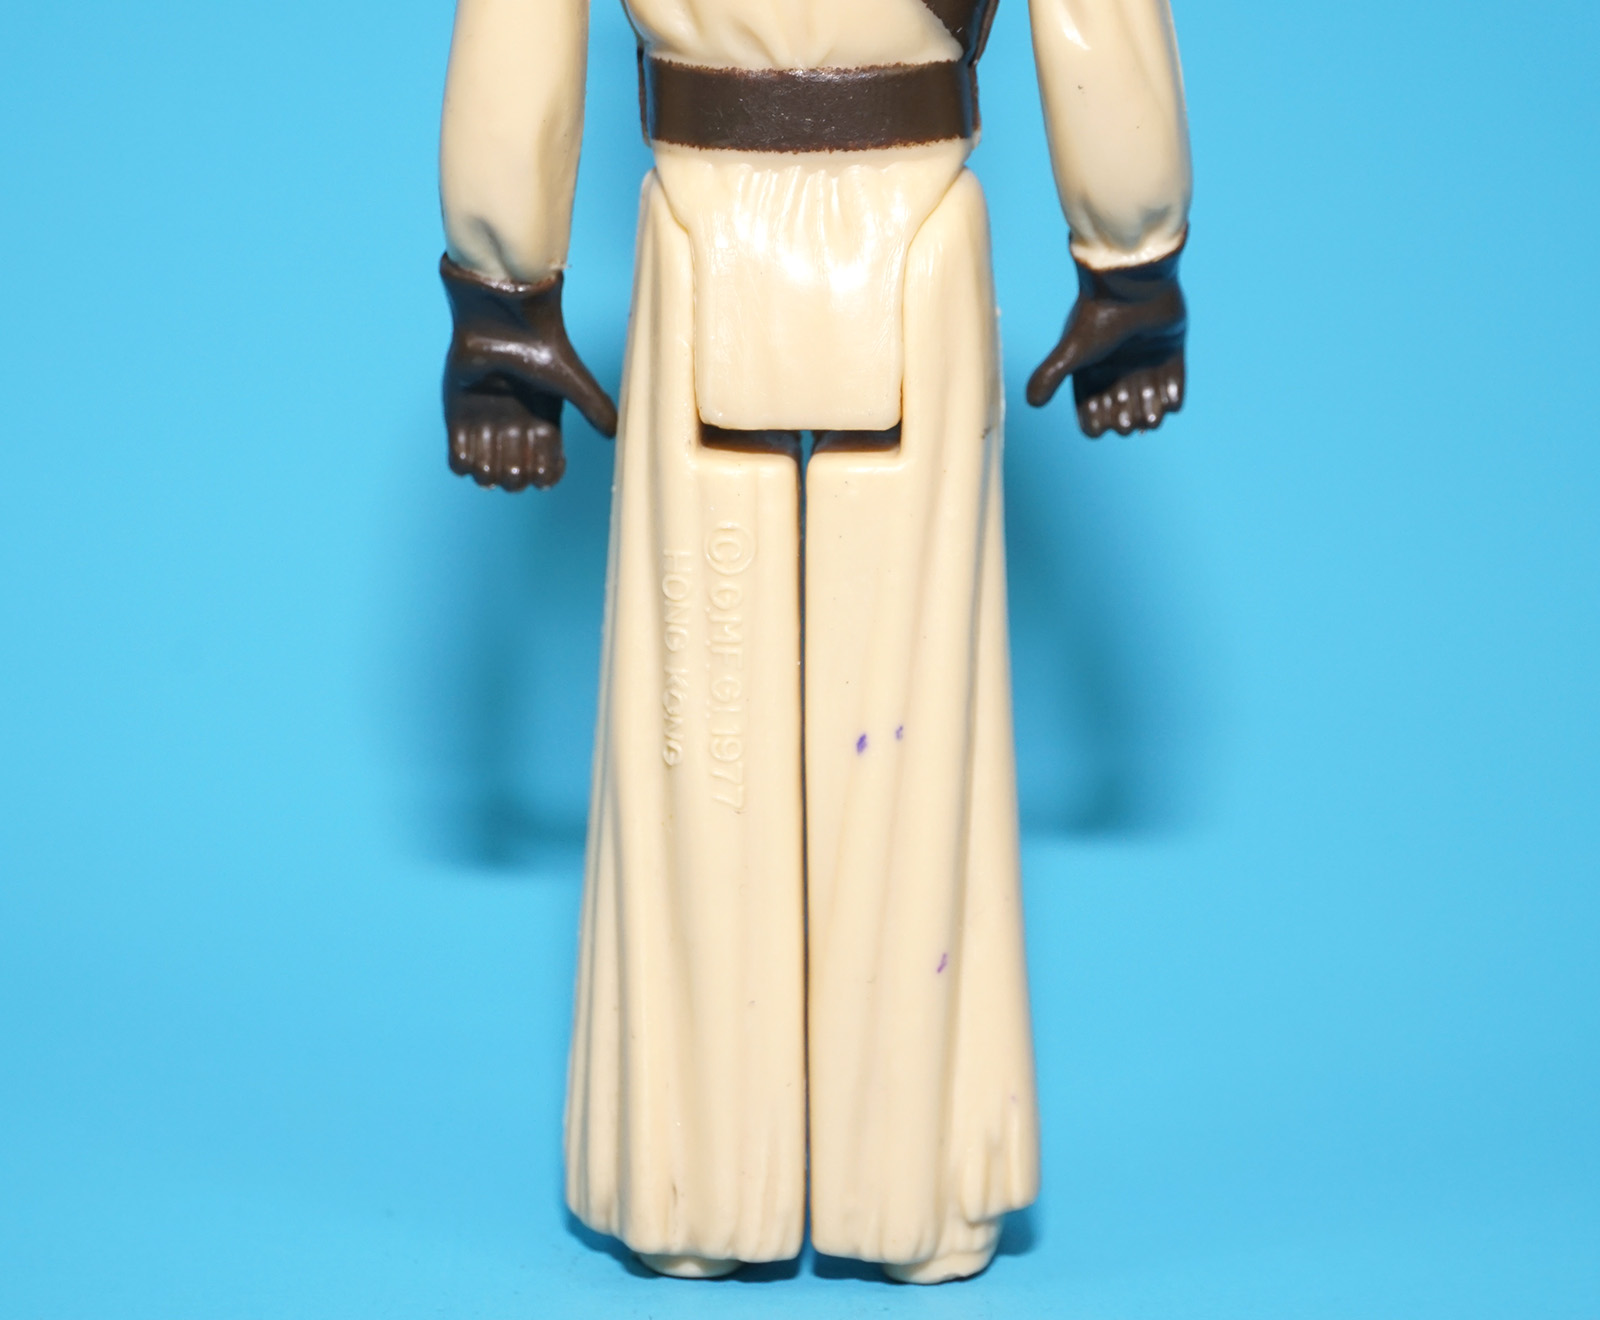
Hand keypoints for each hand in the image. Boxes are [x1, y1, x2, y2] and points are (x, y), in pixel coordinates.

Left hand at [440, 255, 617, 491]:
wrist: (501, 320)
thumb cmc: (539, 349)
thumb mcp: (572, 382)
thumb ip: (594, 407)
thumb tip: (614, 434)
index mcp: (542, 423)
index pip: (545, 468)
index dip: (545, 478)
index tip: (543, 474)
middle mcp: (514, 427)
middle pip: (514, 476)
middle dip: (515, 478)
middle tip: (515, 464)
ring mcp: (485, 423)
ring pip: (485, 474)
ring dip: (489, 477)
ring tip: (491, 462)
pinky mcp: (457, 416)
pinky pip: (457, 461)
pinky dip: (464, 467)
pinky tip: (471, 457)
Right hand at [1025, 242, 1186, 438]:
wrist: (1136, 283)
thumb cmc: (1100, 317)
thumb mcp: (1072, 351)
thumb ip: (1050, 376)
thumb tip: (1031, 403)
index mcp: (1093, 367)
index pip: (1091, 406)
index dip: (1096, 422)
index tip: (1101, 427)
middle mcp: (1118, 365)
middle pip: (1122, 408)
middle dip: (1124, 421)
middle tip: (1125, 424)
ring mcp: (1146, 357)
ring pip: (1149, 399)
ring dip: (1150, 415)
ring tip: (1150, 419)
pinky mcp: (1172, 348)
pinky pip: (1176, 382)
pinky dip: (1174, 397)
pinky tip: (1170, 405)